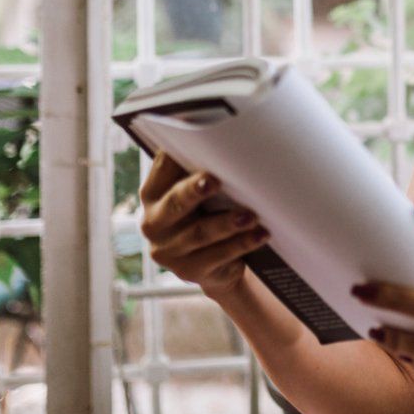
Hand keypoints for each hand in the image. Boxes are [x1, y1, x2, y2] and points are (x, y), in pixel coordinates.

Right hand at [138, 152, 267, 300]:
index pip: (162, 170)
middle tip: (214, 181)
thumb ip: (200, 173)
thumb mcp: (199, 195)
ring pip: (200, 233)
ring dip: (227, 223)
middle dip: (194, 191)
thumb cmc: (209, 215)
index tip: (197, 145)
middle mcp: (154, 223)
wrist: (217, 265)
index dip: (177, 158)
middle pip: (175, 203)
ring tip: (251, 215)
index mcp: (153, 195)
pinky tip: (260, 234)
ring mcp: (169, 251)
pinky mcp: (190, 271)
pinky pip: (218, 256)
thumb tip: (228, 141)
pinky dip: (242, 243)